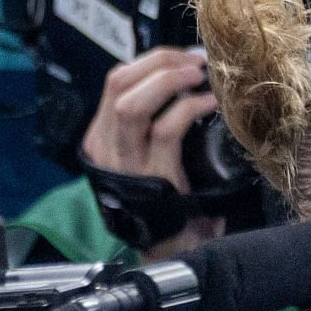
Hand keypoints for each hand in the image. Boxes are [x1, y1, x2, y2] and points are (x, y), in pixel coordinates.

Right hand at [78, 48, 225, 259]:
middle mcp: (106, 147)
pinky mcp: (152, 177)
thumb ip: (152, 126)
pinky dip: (188, 110)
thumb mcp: (149, 160)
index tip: (182, 56)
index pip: (116, 83)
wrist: (172, 253)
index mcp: (101, 138)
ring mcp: (126, 163)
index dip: (149, 62)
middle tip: (194, 59)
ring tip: (198, 74)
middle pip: (118, 83)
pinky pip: (166, 130)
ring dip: (167, 80)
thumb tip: (181, 87)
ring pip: (133, 104)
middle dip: (157, 63)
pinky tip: (209, 104)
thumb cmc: (168, 205)